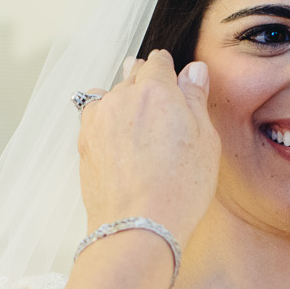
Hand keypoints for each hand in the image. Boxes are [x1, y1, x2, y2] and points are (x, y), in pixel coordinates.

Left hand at [77, 50, 219, 242]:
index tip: (175, 81)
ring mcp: (98, 119)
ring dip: (123, 100)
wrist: (138, 226)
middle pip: (133, 75)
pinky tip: (118, 139)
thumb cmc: (178, 188)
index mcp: (155, 89)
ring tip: (138, 124)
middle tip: (161, 105)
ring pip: (110, 94)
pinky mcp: (84, 141)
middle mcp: (121, 97)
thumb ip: (196, 99)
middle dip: (146, 83)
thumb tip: (194, 71)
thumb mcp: (205, 140)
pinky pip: (94, 117)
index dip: (169, 70)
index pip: (159, 62)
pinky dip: (105, 120)